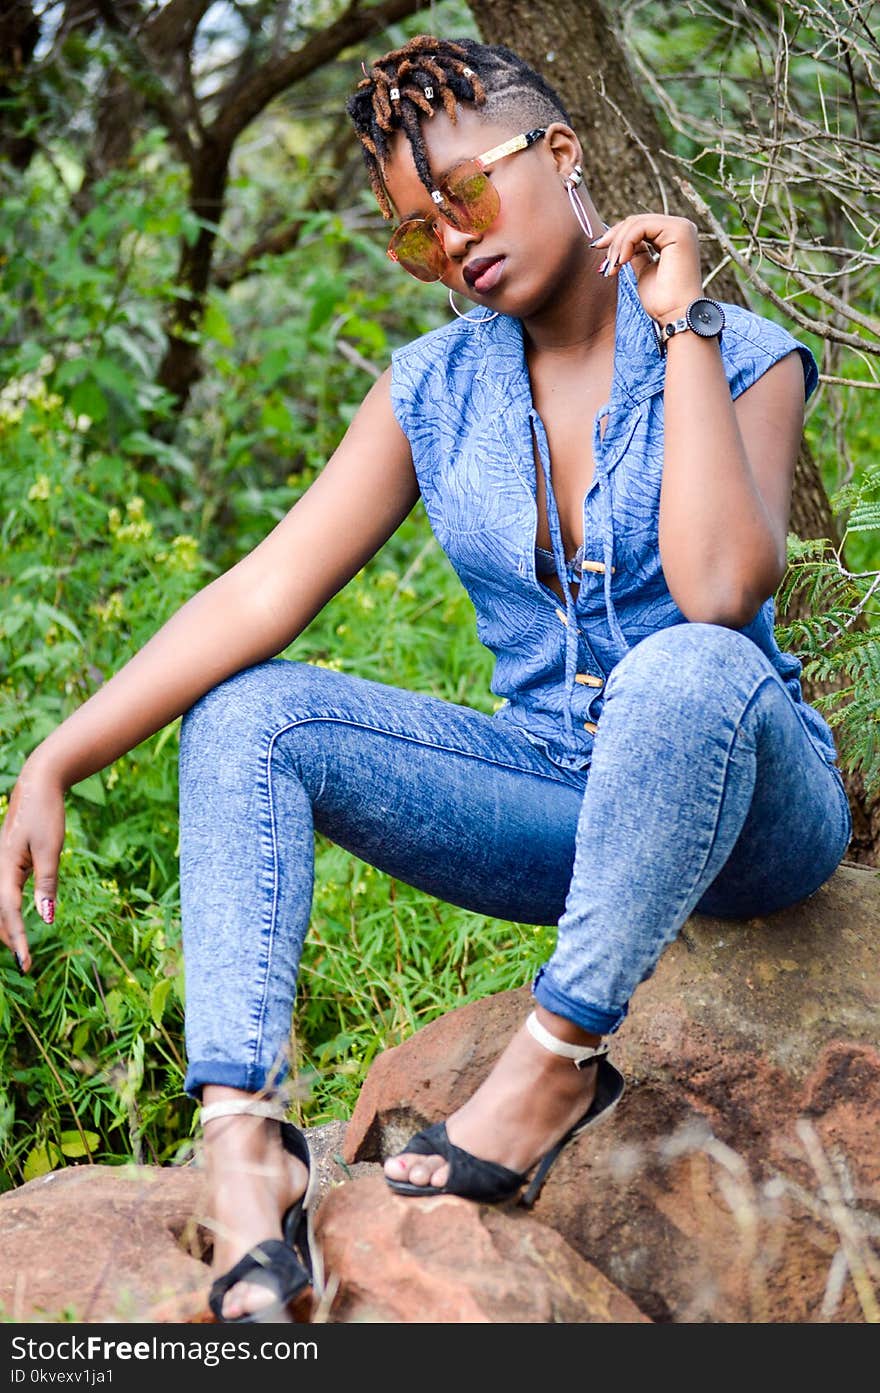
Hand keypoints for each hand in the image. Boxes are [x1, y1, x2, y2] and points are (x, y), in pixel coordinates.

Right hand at [0, 756, 65, 972]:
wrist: (39, 783)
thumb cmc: (46, 813)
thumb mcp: (52, 849)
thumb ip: (47, 884)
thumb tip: (46, 917)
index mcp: (4, 867)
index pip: (9, 912)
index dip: (17, 939)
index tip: (26, 963)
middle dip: (9, 938)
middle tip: (25, 963)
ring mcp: (0, 864)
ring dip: (6, 927)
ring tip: (19, 950)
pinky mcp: (6, 861)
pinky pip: (4, 893)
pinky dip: (8, 911)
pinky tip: (15, 921)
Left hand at [592, 214, 703, 322]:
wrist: (675, 316)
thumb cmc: (662, 302)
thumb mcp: (644, 271)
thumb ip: (637, 253)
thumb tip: (620, 243)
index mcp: (674, 236)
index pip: (640, 225)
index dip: (616, 236)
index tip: (598, 250)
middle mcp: (681, 228)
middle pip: (636, 221)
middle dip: (614, 240)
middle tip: (605, 263)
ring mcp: (682, 227)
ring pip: (636, 223)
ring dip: (618, 244)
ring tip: (613, 267)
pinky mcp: (679, 231)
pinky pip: (641, 227)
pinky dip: (625, 243)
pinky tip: (622, 262)